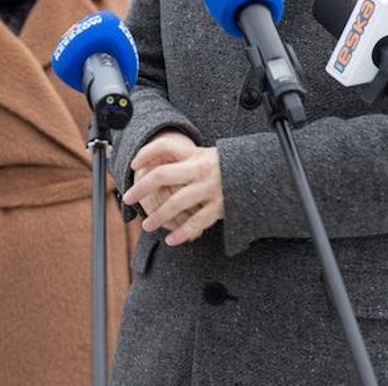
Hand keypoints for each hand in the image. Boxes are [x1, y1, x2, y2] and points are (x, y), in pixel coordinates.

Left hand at [123, 132, 223, 246]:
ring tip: (147, 225)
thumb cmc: (225, 165)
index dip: (145, 154)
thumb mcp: (204, 155)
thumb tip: (150, 165)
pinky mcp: (220, 207)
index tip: (133, 165)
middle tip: (128, 198)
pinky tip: (171, 239)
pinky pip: (197, 222)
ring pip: (177, 203)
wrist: (259, 173)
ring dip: (159, 216)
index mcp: (195, 154)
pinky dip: (182, 232)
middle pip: (163, 176)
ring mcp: (210, 188)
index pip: (164, 147)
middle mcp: (201, 169)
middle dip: (142, 188)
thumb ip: (182, 159)